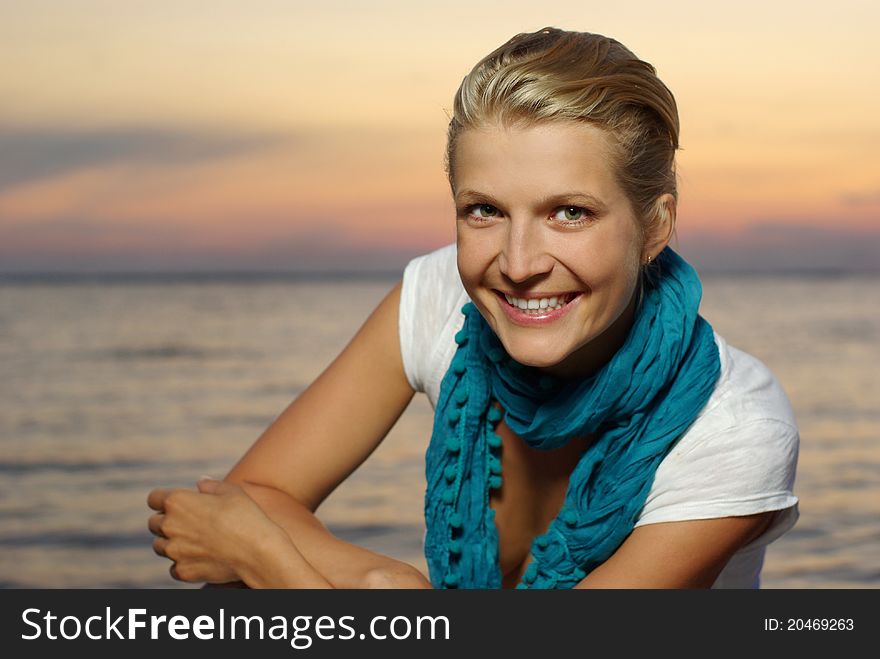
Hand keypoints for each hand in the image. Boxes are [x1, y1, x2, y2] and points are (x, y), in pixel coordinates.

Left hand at [147, 478, 286, 584]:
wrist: (257, 551)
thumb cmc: (246, 516)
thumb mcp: (232, 491)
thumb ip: (211, 486)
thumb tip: (200, 483)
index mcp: (178, 502)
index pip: (154, 498)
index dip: (163, 499)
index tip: (174, 504)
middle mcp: (170, 526)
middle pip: (153, 523)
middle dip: (166, 521)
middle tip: (187, 523)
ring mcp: (174, 551)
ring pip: (159, 546)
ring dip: (171, 542)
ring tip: (193, 541)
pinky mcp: (182, 571)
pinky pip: (173, 567)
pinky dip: (182, 563)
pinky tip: (200, 557)